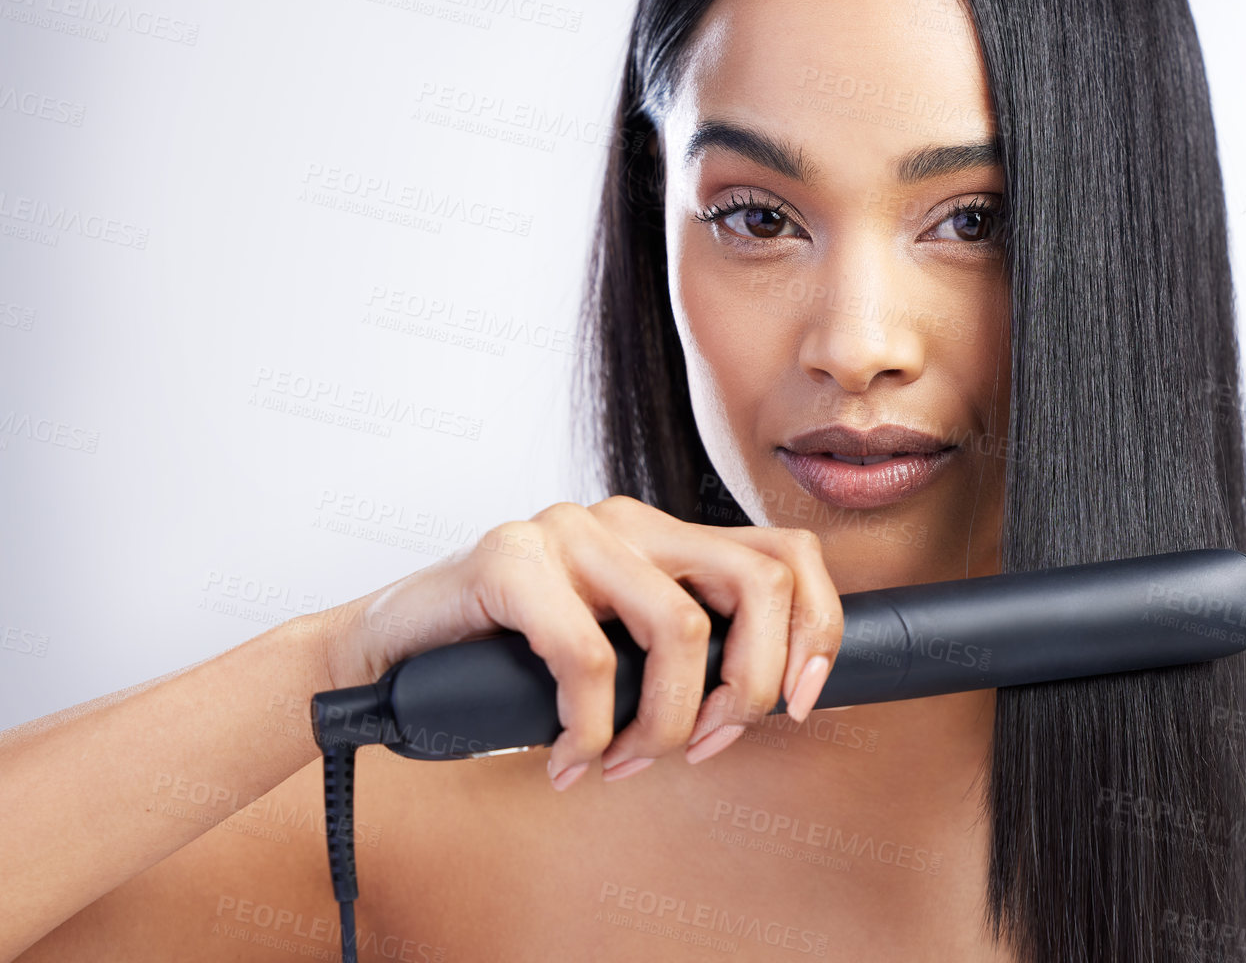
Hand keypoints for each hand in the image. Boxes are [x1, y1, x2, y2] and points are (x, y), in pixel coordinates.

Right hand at [314, 495, 844, 788]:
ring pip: (678, 627)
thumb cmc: (513, 657)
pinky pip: (586, 657)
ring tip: (624, 764)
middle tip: (705, 748)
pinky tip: (568, 756)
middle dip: (749, 687)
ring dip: (664, 725)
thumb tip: (766, 704)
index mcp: (667, 535)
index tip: (798, 706)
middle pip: (758, 583)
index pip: (788, 554)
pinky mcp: (509, 558)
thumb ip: (681, 656)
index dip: (816, 632)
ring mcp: (568, 530)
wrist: (392, 647)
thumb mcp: (618, 650)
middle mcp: (629, 519)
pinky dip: (591, 729)